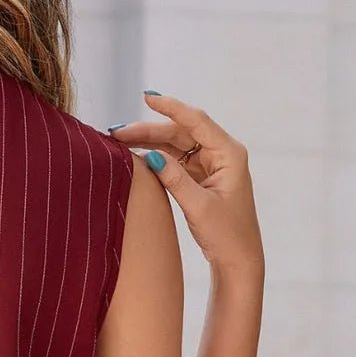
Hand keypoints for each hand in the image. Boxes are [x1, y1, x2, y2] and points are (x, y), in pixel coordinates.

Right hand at [110, 91, 264, 273]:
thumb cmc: (227, 235)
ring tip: (119, 142)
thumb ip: (175, 179)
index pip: (196, 121)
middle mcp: (221, 154)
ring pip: (175, 145)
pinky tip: (135, 157)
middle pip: (180, 132)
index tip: (147, 96)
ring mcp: (210, 165)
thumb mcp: (198, 206)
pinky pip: (175, 160)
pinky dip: (155, 157)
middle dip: (149, 130)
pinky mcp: (201, 177)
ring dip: (149, 142)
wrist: (238, 260)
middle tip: (116, 132)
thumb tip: (150, 155)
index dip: (171, 107)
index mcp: (229, 154)